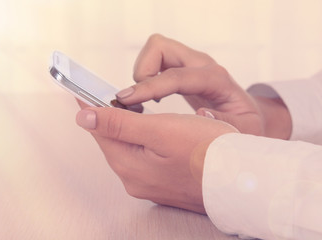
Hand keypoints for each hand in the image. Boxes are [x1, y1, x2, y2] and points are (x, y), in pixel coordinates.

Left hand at [75, 105, 237, 212]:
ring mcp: (149, 184)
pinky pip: (142, 157)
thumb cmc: (208, 152)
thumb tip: (84, 117)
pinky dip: (141, 140)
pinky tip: (149, 130)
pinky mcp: (163, 183)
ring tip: (128, 108)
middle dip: (109, 118)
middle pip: (113, 141)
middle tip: (107, 96)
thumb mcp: (161, 130)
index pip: (100, 130)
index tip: (82, 91)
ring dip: (126, 128)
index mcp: (130, 166)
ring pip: (128, 148)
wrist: (243, 180)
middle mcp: (135, 179)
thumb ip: (119, 124)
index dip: (91, 107)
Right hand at [115, 34, 290, 138]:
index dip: (150, 86)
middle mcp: (201, 65)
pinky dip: (146, 75)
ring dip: (142, 71)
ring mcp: (190, 63)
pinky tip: (152, 97)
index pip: (176, 76)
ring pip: (155, 49)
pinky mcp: (182, 67)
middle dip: (142, 70)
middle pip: (160, 47)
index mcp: (216, 80)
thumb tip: (201, 114)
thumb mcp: (242, 130)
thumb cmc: (243, 123)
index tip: (128, 100)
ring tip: (144, 99)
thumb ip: (224, 123)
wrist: (245, 114)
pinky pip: (156, 59)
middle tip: (137, 100)